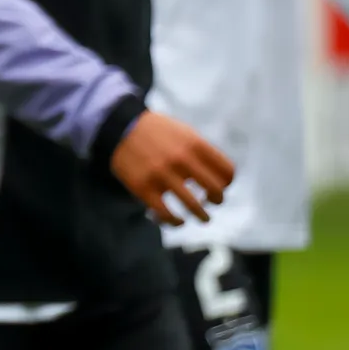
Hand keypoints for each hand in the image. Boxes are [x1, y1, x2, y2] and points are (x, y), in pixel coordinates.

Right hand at [110, 110, 233, 225]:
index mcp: (195, 144)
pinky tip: (178, 221)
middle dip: (218, 199)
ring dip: (202, 216)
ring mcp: (161, 174)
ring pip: (193, 206)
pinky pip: (165, 213)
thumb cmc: (158, 133)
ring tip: (203, 219)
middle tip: (213, 202)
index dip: (228, 182)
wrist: (120, 128)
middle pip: (214, 189)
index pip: (226, 171)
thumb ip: (203, 153)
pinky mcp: (143, 187)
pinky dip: (175, 221)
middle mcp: (181, 159)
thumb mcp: (185, 133)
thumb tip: (221, 180)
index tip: (221, 186)